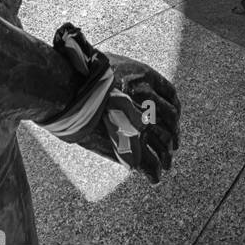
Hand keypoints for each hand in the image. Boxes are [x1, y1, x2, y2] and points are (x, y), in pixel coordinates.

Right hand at [77, 54, 180, 183]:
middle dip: (172, 136)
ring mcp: (141, 124)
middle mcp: (148, 102)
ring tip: (166, 165)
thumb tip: (119, 79)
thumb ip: (121, 76)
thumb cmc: (84, 74)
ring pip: (164, 144)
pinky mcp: (130, 145)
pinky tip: (154, 178)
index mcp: (146, 79)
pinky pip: (149, 162)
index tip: (173, 119)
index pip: (171, 96)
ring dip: (166, 157)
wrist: (70, 90)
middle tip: (173, 146)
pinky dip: (153, 172)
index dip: (174, 110)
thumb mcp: (110, 67)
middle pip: (170, 122)